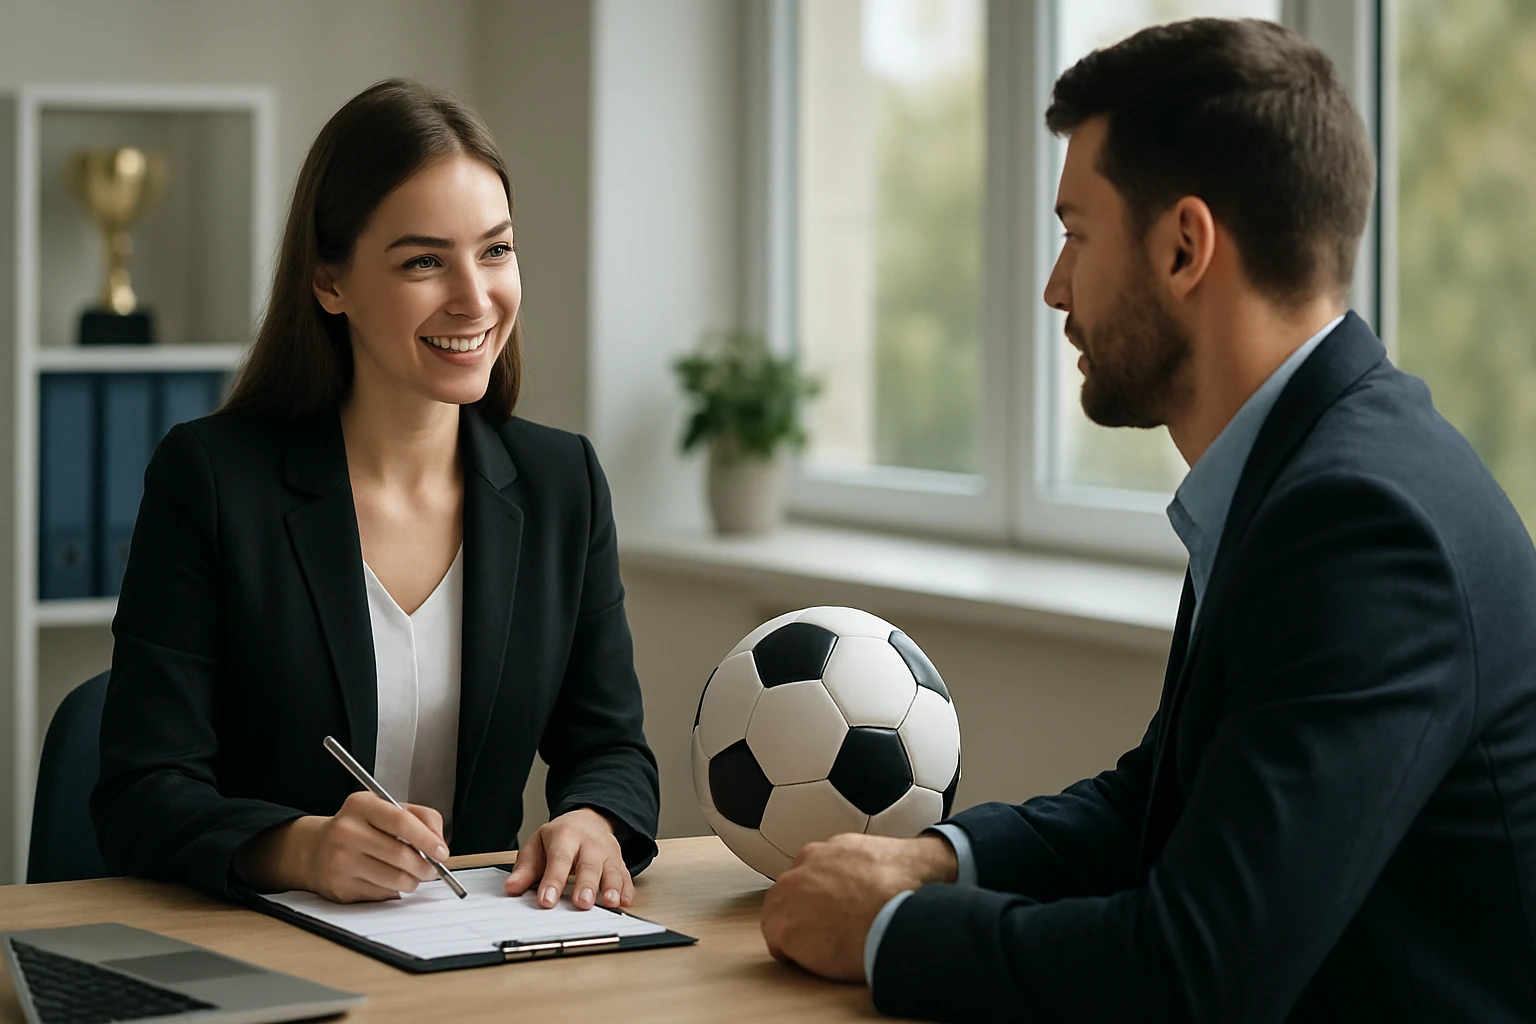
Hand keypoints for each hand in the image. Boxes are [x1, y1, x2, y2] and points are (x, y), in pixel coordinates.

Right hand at [235, 791, 449, 902]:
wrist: (314, 850)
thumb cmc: (358, 827)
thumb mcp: (385, 808)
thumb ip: (420, 817)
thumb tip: (439, 843)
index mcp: (361, 806)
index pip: (401, 822)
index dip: (427, 839)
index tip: (441, 852)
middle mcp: (346, 832)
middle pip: (401, 855)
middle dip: (426, 866)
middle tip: (433, 868)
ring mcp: (340, 862)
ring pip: (395, 879)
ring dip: (413, 881)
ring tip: (413, 874)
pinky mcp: (340, 888)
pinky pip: (382, 894)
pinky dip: (394, 889)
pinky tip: (387, 879)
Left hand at [504, 808, 632, 909]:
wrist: (589, 819)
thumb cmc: (561, 836)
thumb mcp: (538, 845)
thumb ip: (526, 868)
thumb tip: (511, 887)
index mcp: (565, 835)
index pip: (559, 859)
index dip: (553, 880)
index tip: (546, 900)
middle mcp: (589, 843)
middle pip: (589, 864)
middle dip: (586, 884)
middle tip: (581, 903)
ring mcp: (607, 852)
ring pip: (612, 869)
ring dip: (612, 886)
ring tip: (610, 902)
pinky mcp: (620, 862)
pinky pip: (626, 875)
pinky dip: (627, 889)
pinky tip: (626, 901)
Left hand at [760, 832, 957, 982]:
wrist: (902, 906)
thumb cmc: (904, 885)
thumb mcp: (874, 858)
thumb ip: (853, 867)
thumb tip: (861, 882)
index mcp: (821, 852)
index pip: (803, 878)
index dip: (814, 900)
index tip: (829, 912)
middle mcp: (800, 869)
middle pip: (785, 897)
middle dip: (800, 916)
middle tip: (825, 934)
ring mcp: (789, 897)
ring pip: (778, 920)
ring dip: (796, 935)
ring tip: (825, 949)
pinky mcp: (785, 927)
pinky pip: (781, 947)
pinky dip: (797, 957)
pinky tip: (824, 959)